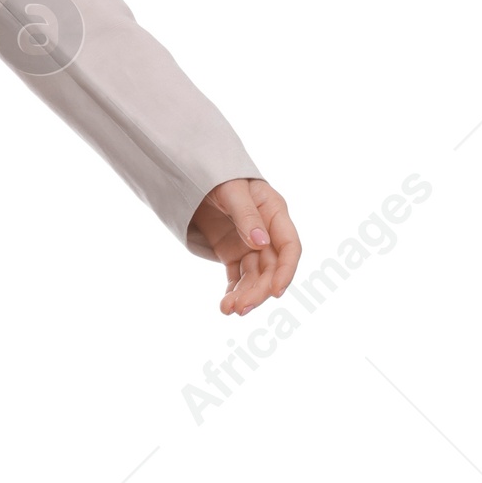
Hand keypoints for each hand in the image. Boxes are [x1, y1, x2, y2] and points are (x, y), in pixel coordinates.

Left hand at [190, 179, 299, 315]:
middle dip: (259, 290)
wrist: (192, 173)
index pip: (289, 247)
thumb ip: (247, 216)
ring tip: (228, 309)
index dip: (286, 271)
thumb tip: (261, 243)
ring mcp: (250, 244)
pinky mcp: (233, 252)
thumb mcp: (231, 190)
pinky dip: (233, 291)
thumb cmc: (215, 175)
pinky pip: (237, 276)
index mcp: (274, 212)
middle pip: (271, 268)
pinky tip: (225, 305)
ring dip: (245, 294)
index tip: (276, 292)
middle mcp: (267, 231)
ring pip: (255, 276)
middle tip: (241, 308)